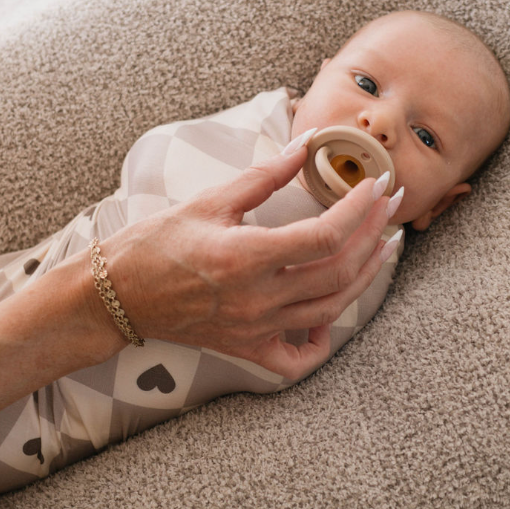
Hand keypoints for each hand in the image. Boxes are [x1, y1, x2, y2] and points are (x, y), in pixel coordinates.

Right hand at [83, 140, 397, 377]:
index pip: (324, 236)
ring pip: (330, 310)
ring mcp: (254, 328)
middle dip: (374, 235)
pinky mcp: (247, 348)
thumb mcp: (209, 201)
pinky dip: (322, 344)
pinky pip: (297, 361)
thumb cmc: (156, 244)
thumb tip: (303, 147)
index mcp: (245, 256)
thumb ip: (262, 176)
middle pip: (337, 272)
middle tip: (391, 207)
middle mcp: (256, 298)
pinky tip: (333, 316)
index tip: (375, 187)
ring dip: (366, 277)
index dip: (360, 211)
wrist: (117, 295)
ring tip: (384, 247)